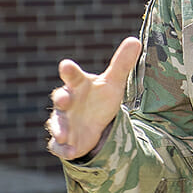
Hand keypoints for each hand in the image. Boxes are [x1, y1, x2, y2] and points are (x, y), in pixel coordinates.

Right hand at [46, 37, 141, 159]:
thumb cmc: (100, 98)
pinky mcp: (62, 140)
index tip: (66, 65)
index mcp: (78, 85)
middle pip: (60, 99)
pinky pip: (57, 145)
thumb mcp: (113, 83)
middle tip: (64, 100)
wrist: (94, 123)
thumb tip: (135, 40)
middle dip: (61, 99)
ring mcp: (62, 121)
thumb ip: (122, 63)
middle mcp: (66, 102)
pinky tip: (70, 152)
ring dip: (60, 128)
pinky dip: (62, 149)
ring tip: (66, 135)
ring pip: (57, 123)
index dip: (69, 71)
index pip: (73, 76)